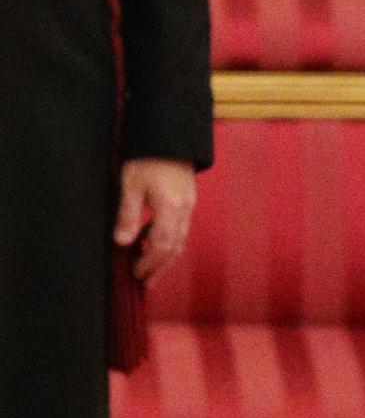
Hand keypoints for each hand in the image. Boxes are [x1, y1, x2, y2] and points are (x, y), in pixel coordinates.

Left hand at [115, 158, 196, 280]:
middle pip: (174, 248)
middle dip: (160, 267)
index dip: (150, 262)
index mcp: (170, 208)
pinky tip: (154, 243)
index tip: (137, 272)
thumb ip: (128, 214)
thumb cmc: (149, 157)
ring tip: (152, 269)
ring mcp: (188, 207)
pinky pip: (180, 229)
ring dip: (166, 258)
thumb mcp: (131, 184)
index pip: (162, 245)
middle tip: (147, 282)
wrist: (170, 136)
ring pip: (180, 241)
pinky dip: (168, 242)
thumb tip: (122, 241)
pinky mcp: (187, 202)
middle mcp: (184, 211)